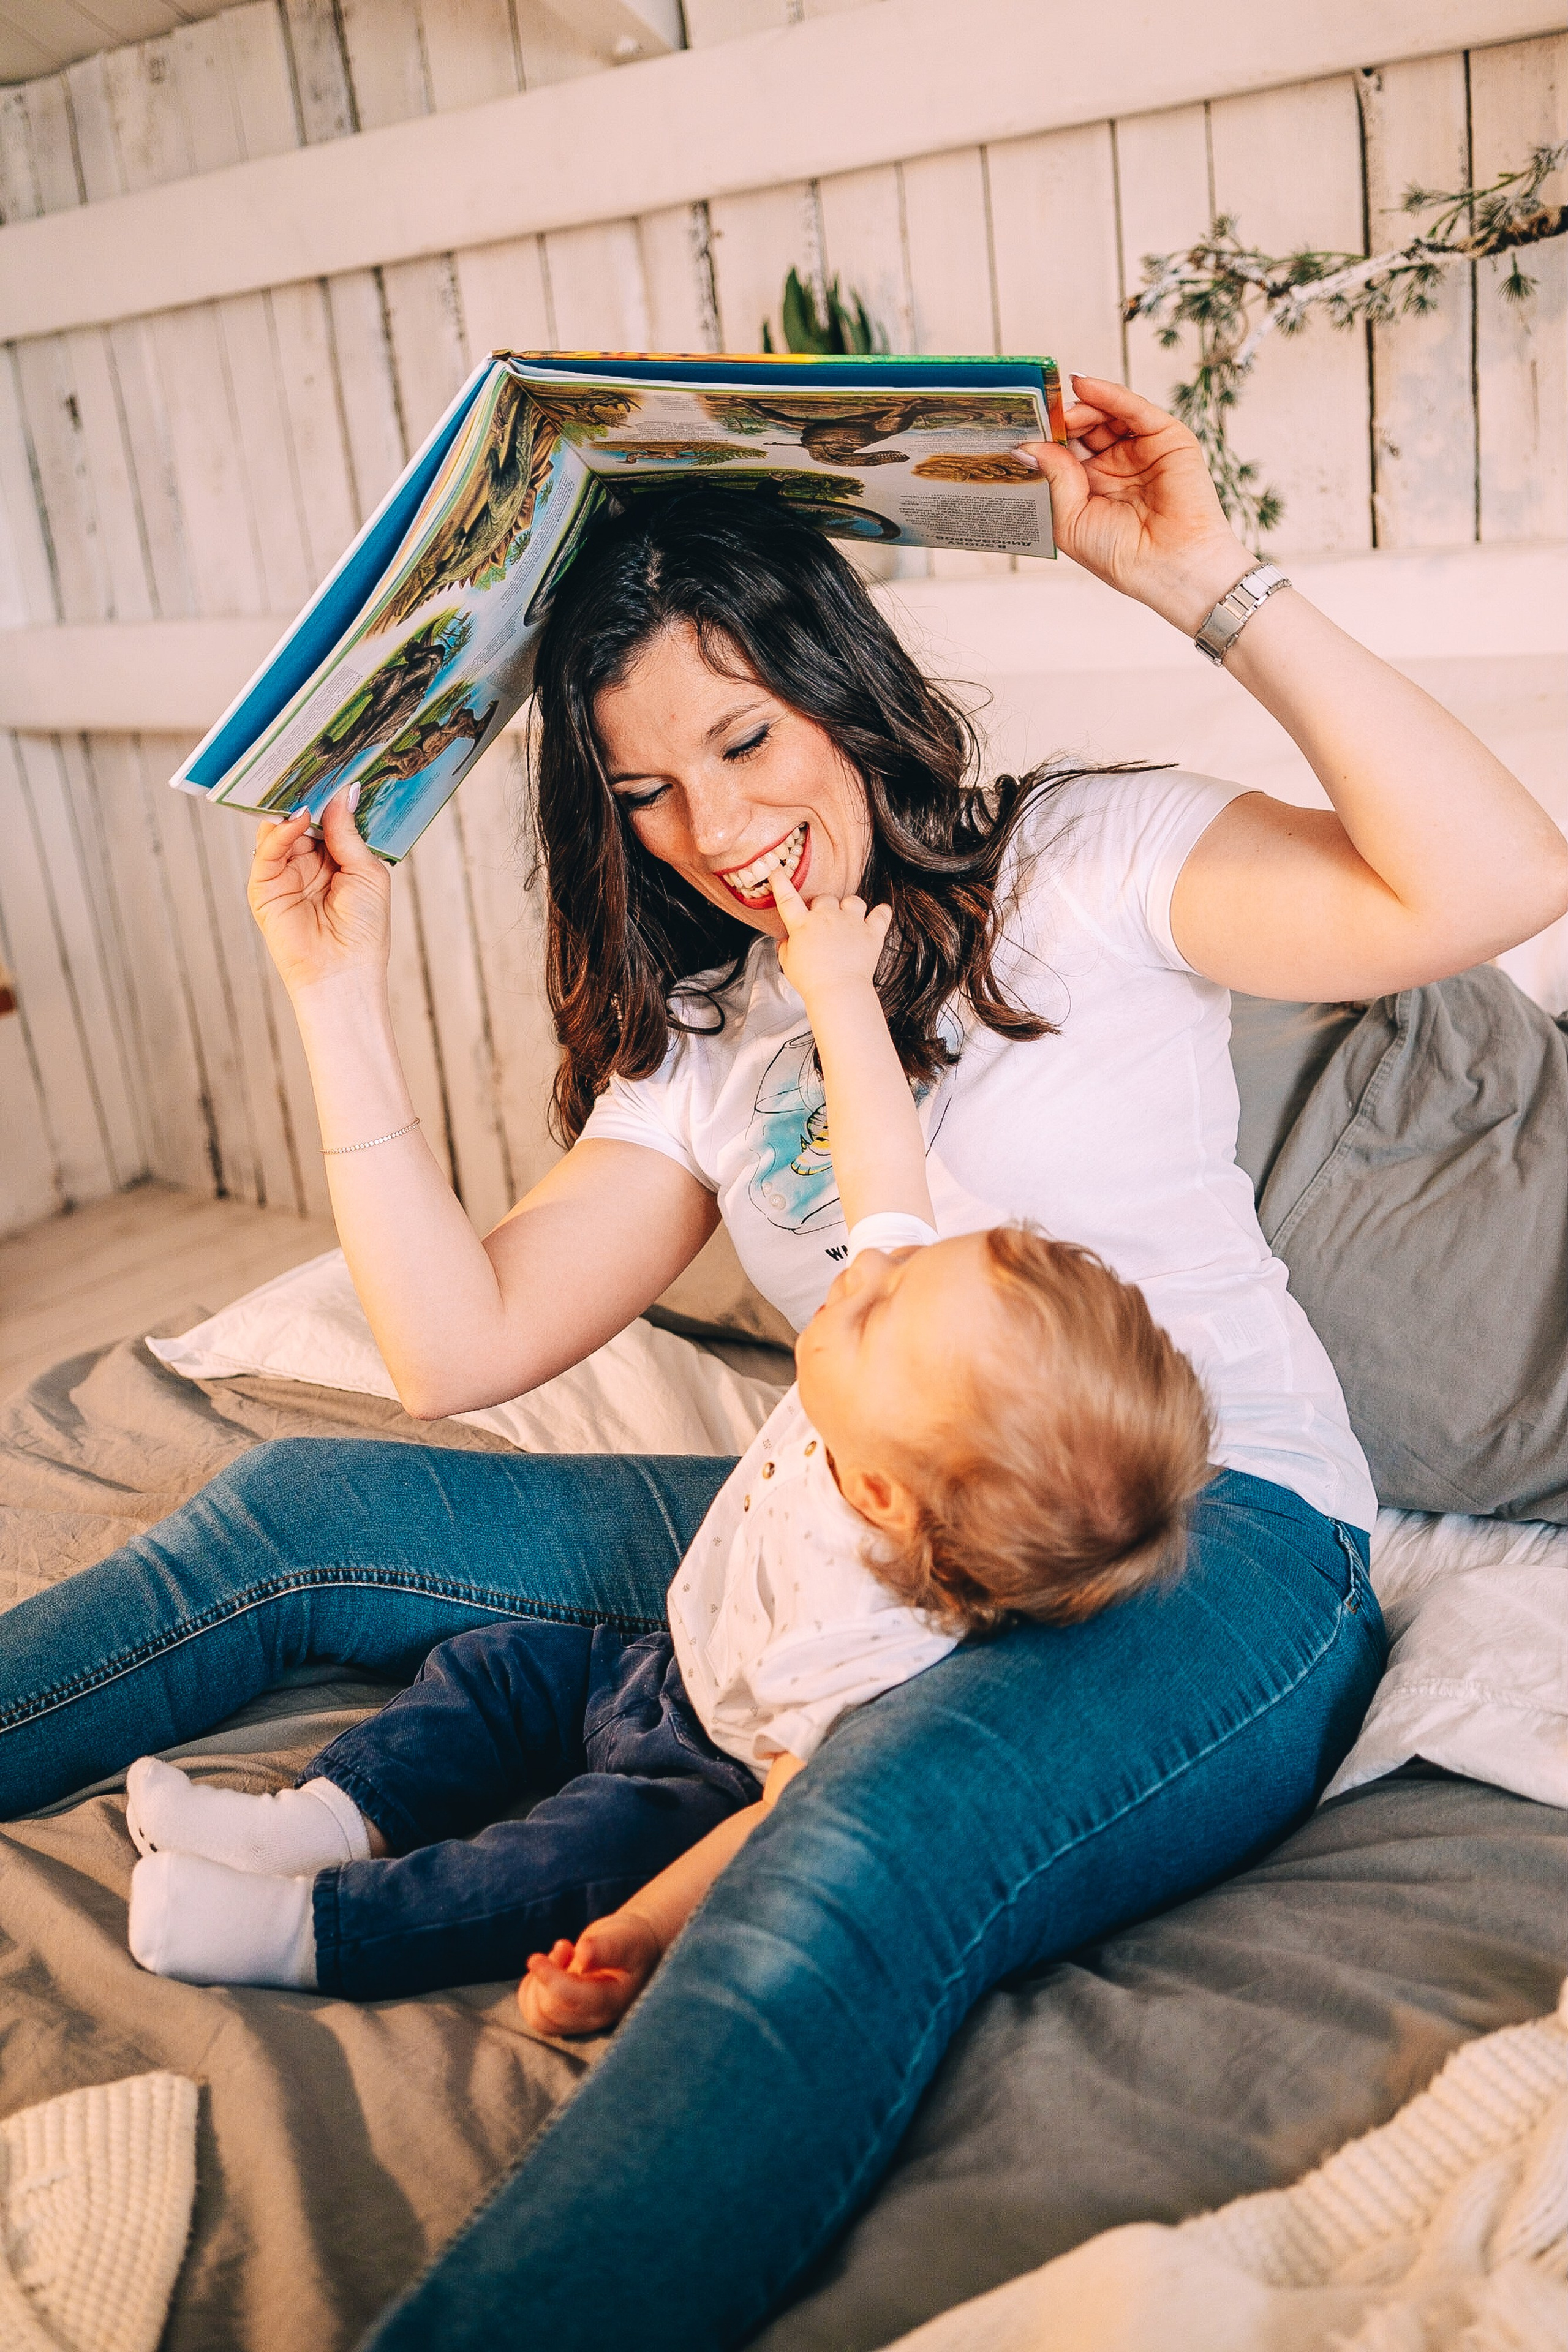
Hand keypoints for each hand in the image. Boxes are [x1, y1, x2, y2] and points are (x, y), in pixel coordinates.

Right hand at [247, 785, 391, 1000]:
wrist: (342, 971)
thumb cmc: (364, 928)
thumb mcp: (367, 872)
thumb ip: (349, 832)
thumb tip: (344, 791)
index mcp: (338, 858)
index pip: (329, 817)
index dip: (330, 795)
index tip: (337, 765)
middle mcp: (309, 862)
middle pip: (303, 817)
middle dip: (307, 793)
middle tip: (314, 762)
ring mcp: (285, 872)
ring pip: (281, 828)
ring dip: (292, 807)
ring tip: (304, 785)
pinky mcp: (264, 886)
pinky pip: (268, 850)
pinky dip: (281, 831)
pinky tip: (297, 819)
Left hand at [517, 1911, 661, 2037]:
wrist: (633, 1949)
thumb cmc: (631, 1941)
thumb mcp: (625, 1938)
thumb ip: (607, 1947)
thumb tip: (583, 1955)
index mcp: (613, 2001)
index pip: (572, 2000)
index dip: (549, 1980)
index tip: (536, 1957)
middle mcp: (596, 2018)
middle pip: (551, 2010)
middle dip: (546, 1975)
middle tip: (564, 1946)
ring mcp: (581, 2021)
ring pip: (539, 2018)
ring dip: (536, 1985)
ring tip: (558, 1957)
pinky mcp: (567, 2017)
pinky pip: (536, 2016)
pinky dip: (530, 1992)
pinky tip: (547, 1970)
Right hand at [771, 866, 891, 1008]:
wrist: (838, 991)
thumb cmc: (811, 981)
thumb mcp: (788, 964)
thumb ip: (785, 947)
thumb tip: (786, 940)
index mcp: (803, 925)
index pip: (787, 899)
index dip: (780, 883)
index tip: (776, 870)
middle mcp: (827, 918)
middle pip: (825, 897)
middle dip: (823, 906)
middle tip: (824, 921)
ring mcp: (851, 923)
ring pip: (853, 900)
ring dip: (850, 907)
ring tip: (849, 919)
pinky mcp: (871, 932)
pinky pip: (881, 914)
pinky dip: (881, 913)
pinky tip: (879, 914)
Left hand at [1015, 375, 1253, 633]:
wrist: (1169, 566)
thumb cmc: (1121, 555)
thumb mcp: (1070, 521)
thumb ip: (1053, 479)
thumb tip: (1026, 447)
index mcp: (1091, 487)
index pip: (1064, 451)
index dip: (1045, 438)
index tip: (1021, 426)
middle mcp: (1115, 465)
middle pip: (1083, 428)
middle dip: (1061, 420)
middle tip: (1040, 414)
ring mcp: (1141, 449)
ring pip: (1107, 414)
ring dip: (1082, 407)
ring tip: (1063, 410)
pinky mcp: (1166, 437)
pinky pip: (1134, 408)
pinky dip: (1108, 394)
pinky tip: (1084, 385)